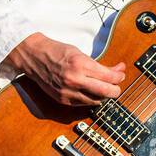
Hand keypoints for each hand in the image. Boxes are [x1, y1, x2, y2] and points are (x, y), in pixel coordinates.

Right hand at [6, 33, 125, 107]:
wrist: (34, 57)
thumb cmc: (57, 51)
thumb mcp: (80, 53)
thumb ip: (98, 64)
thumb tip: (117, 70)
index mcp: (80, 64)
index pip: (109, 76)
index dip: (119, 76)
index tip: (121, 74)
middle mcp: (75, 80)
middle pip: (106, 92)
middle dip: (116, 90)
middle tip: (117, 86)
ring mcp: (68, 91)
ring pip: (96, 100)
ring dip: (104, 96)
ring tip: (105, 88)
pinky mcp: (63, 99)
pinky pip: (83, 104)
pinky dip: (91, 99)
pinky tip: (92, 92)